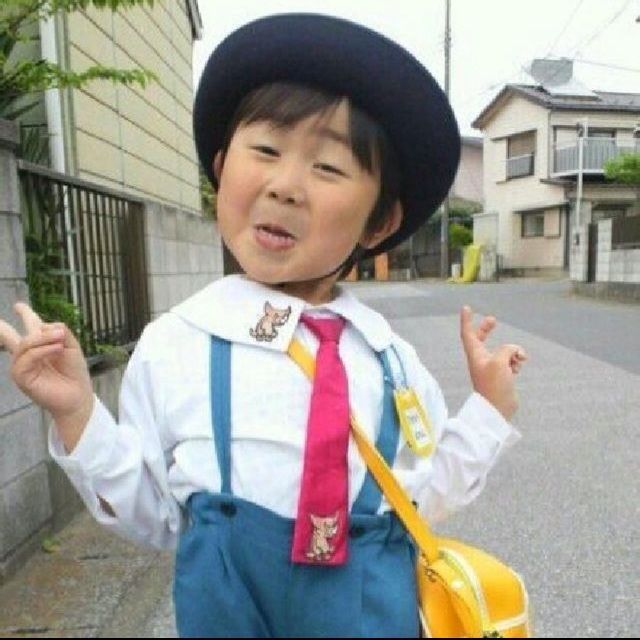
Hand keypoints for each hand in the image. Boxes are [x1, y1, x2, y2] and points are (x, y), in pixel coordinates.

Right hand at [0, 303, 93, 436]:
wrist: (78, 395)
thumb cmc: (75, 373)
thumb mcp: (72, 347)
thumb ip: (61, 332)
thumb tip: (45, 326)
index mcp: (41, 346)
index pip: (32, 328)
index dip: (26, 315)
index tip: (18, 306)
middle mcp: (29, 355)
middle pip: (11, 336)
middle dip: (3, 326)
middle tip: (7, 312)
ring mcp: (22, 365)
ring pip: (24, 343)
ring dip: (43, 338)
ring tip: (60, 339)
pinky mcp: (21, 377)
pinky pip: (28, 358)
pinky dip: (42, 350)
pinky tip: (56, 348)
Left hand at [459, 305, 527, 420]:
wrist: (498, 409)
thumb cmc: (494, 386)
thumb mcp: (499, 362)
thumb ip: (506, 349)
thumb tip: (514, 351)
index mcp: (475, 355)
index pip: (468, 334)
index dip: (467, 320)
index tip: (466, 307)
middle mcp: (481, 360)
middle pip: (481, 338)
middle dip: (487, 329)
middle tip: (493, 320)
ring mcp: (492, 367)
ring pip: (502, 350)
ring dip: (512, 350)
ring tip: (518, 359)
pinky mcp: (502, 375)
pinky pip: (510, 361)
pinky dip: (516, 360)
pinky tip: (519, 366)